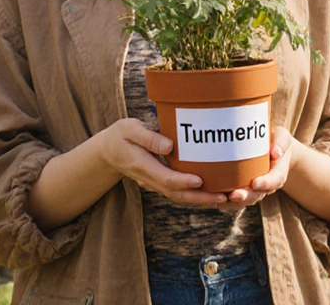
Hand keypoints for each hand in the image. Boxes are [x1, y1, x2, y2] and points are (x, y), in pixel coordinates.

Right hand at [97, 119, 227, 206]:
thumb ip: (148, 137)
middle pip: (175, 193)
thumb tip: (169, 146)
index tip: (200, 180)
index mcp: (141, 164)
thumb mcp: (129, 129)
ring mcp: (152, 183)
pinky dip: (192, 195)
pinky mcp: (157, 182)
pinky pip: (176, 192)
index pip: (165, 177)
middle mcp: (147, 179)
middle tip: (222, 197)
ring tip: (221, 198)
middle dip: (199, 197)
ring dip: (198, 199)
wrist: (107, 152)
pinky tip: (209, 192)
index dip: (183, 181)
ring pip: (176, 196)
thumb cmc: (120, 135)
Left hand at [217, 127, 297, 210]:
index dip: (266, 184)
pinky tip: (213, 199)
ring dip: (232, 203)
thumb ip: (281, 142)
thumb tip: (275, 152)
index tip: (255, 183)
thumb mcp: (282, 137)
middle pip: (257, 195)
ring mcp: (253, 190)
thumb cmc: (275, 141)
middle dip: (246, 197)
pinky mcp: (242, 189)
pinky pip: (233, 199)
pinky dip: (224, 201)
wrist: (271, 150)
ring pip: (244, 200)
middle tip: (234, 195)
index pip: (275, 181)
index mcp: (278, 174)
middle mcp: (265, 186)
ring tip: (220, 201)